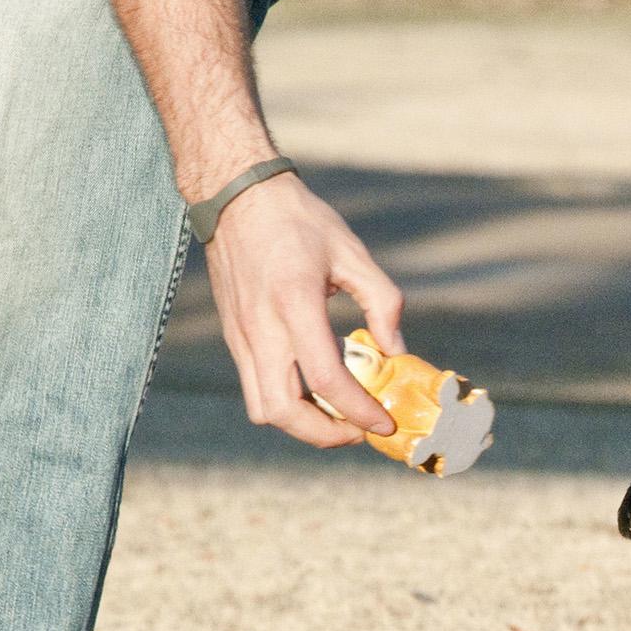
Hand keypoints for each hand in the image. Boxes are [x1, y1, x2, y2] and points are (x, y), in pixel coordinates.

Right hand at [203, 172, 403, 447]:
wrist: (235, 196)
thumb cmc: (298, 220)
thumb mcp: (352, 252)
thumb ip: (383, 303)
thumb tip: (397, 351)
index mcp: (295, 304)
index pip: (327, 379)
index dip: (360, 412)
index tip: (385, 423)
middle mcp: (261, 328)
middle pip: (283, 412)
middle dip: (325, 434)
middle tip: (359, 429)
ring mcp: (241, 337)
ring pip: (263, 409)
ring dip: (302, 425)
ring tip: (338, 415)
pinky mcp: (234, 338)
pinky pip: (256, 389)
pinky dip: (288, 403)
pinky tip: (316, 389)